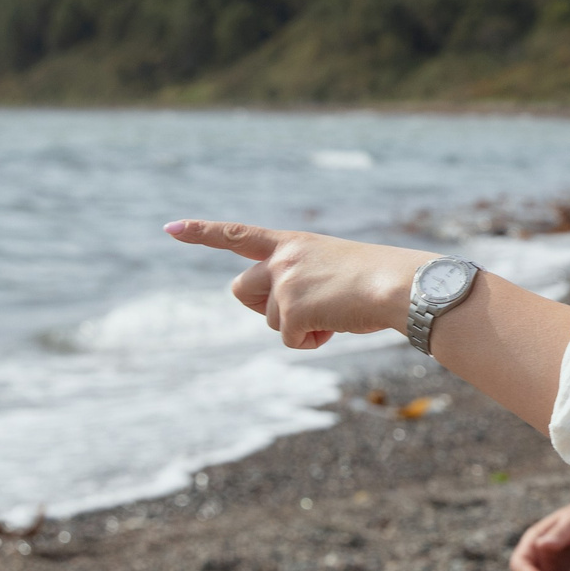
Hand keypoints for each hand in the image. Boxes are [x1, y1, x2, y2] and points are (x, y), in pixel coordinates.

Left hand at [166, 220, 428, 347]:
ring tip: (337, 313)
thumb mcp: (333, 268)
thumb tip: (287, 321)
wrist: (399, 285)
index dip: (203, 233)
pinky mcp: (291, 310)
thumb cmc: (379, 278)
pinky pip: (289, 340)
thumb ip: (301, 281)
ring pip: (271, 321)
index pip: (238, 234)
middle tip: (302, 313)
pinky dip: (311, 342)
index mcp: (293, 243)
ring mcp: (284, 283)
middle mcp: (282, 259)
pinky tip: (336, 327)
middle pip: (241, 291)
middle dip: (263, 307)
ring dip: (300, 327)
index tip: (170, 229)